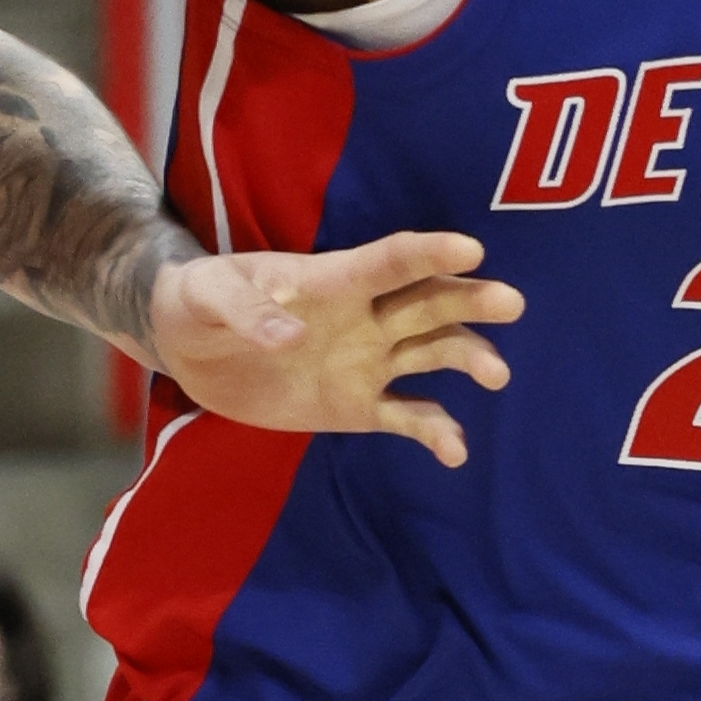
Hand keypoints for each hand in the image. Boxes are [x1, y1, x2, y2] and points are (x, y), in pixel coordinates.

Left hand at [148, 232, 519, 465]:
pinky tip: (454, 451)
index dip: (428, 253)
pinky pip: (406, 416)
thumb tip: (291, 335)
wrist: (189, 349)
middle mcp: (363, 316)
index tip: (471, 248)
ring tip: (495, 375)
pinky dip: (433, 431)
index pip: (388, 261)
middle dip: (469, 300)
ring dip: (467, 358)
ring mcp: (366, 361)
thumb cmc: (199, 301)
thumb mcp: (206, 295)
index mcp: (331, 279)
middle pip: (427, 302)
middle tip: (511, 303)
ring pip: (432, 353)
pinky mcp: (357, 405)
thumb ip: (245, 310)